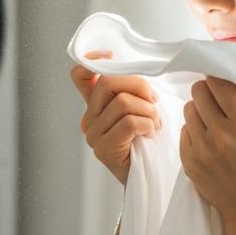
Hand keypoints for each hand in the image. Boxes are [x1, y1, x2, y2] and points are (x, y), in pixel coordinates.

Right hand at [70, 50, 162, 186]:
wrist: (149, 179)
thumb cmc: (148, 142)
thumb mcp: (140, 110)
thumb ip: (133, 91)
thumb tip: (140, 70)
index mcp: (94, 106)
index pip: (80, 75)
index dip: (94, 60)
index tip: (112, 55)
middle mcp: (88, 119)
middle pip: (108, 81)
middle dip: (139, 86)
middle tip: (154, 102)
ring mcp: (93, 135)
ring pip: (123, 102)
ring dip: (149, 111)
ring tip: (155, 124)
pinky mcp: (104, 149)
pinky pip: (130, 122)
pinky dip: (148, 125)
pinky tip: (151, 134)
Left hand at [179, 75, 235, 229]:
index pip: (219, 84)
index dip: (219, 78)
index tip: (220, 80)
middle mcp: (220, 134)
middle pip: (199, 92)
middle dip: (207, 91)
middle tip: (214, 98)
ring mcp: (201, 149)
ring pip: (188, 110)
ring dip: (199, 110)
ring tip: (210, 120)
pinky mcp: (189, 161)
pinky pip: (184, 131)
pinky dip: (193, 130)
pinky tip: (206, 139)